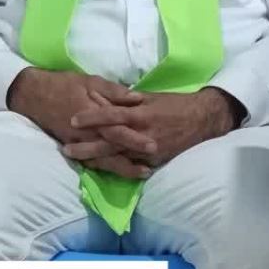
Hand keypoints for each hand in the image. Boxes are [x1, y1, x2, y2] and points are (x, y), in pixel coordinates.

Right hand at [6, 68, 154, 179]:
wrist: (34, 94)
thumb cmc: (64, 84)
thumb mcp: (90, 80)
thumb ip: (114, 91)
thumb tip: (137, 99)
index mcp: (95, 112)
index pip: (118, 128)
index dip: (135, 138)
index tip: (155, 145)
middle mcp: (88, 131)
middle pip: (113, 148)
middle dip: (132, 159)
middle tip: (152, 167)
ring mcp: (79, 142)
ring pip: (103, 160)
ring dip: (123, 168)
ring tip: (142, 174)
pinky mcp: (71, 146)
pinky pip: (90, 161)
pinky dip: (106, 168)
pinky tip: (119, 172)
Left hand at [62, 86, 242, 172]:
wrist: (202, 120)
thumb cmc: (174, 104)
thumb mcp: (150, 97)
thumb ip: (128, 101)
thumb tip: (107, 99)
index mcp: (140, 113)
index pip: (111, 115)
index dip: (92, 118)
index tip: (73, 120)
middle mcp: (142, 133)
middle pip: (110, 141)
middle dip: (87, 147)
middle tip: (66, 149)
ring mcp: (149, 150)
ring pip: (118, 157)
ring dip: (97, 161)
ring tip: (78, 162)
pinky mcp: (155, 161)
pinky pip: (133, 166)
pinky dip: (117, 168)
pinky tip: (102, 171)